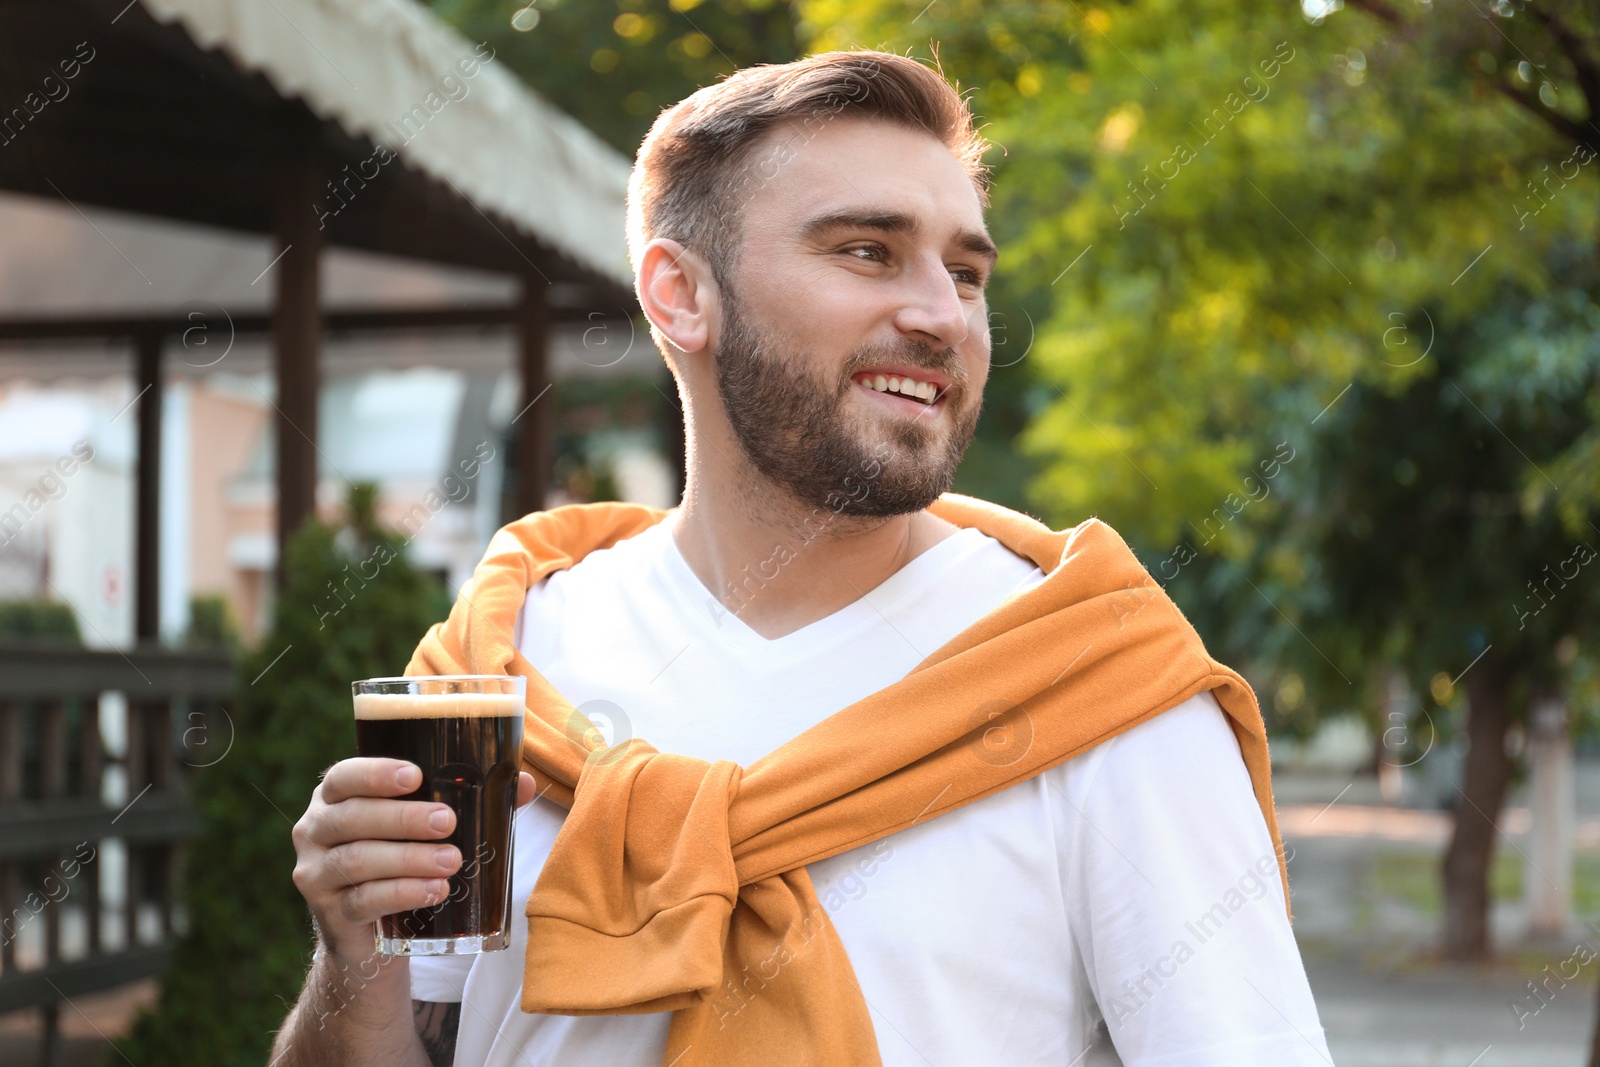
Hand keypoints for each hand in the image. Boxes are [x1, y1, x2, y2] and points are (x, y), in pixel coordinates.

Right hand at [291, 758, 538, 959]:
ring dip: (408, 859)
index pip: (343, 776)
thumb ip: (474, 801)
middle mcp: (315, 830)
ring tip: (452, 861)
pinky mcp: (329, 914)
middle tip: (448, 822)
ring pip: (357, 860)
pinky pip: (362, 901)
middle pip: (351, 817)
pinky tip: (434, 891)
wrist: (373, 937)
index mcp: (336, 797)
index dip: (374, 773)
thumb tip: (525, 783)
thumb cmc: (404, 858)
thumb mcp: (428, 827)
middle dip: (403, 818)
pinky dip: (402, 894)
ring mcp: (316, 874)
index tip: (415, 776)